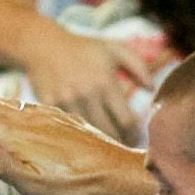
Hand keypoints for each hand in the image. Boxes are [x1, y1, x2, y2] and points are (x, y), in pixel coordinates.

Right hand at [0, 90, 153, 194]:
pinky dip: (4, 103)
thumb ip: (7, 168)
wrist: (118, 171)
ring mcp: (44, 118)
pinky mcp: (58, 120)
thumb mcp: (39, 185)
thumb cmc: (77, 186)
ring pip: (3, 105)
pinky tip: (6, 105)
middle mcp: (28, 122)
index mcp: (17, 138)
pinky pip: (23, 107)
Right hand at [22, 28, 156, 141]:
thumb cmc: (83, 48)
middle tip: (124, 149)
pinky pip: (68, 129)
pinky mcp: (50, 108)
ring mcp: (66, 103)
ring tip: (106, 148)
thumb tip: (151, 89)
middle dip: (118, 143)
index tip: (137, 140)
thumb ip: (138, 66)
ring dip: (98, 143)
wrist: (43, 46)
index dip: (134, 135)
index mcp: (105, 82)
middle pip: (107, 133)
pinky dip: (77, 135)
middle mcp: (86, 95)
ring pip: (87, 134)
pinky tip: (83, 139)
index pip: (126, 120)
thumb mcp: (115, 48)